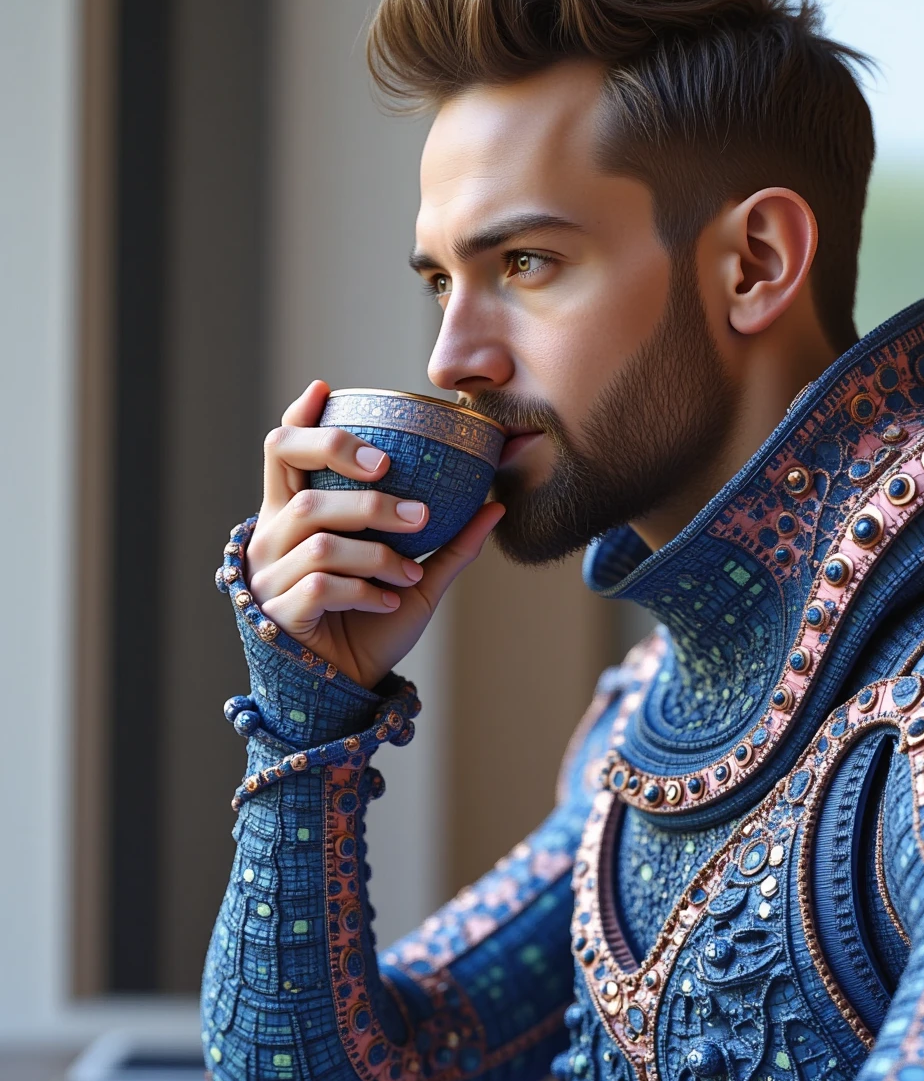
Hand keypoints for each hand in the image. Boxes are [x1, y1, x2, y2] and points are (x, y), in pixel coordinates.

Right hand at [245, 380, 503, 686]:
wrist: (350, 690)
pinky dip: (364, 590)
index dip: (301, 417)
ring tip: (410, 572)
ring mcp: (270, 575)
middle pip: (295, 474)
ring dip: (375, 550)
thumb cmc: (374, 626)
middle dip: (355, 477)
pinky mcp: (280, 613)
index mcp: (296, 516)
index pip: (282, 451)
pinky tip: (388, 600)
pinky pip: (322, 586)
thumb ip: (450, 544)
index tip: (327, 390)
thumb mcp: (418, 581)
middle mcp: (272, 536)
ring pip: (319, 539)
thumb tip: (496, 506)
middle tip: (401, 488)